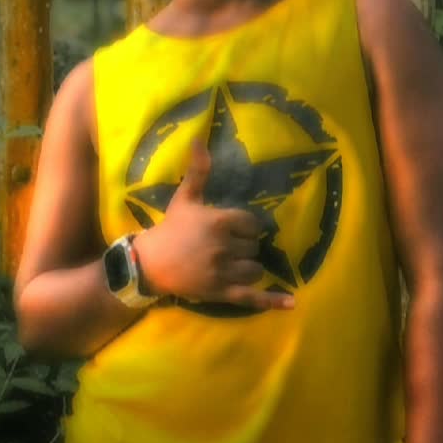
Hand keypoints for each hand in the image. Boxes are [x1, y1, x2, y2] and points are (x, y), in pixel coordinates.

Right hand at [134, 138, 293, 310]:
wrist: (150, 262)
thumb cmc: (171, 227)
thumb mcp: (186, 196)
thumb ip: (198, 170)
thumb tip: (199, 139)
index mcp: (220, 222)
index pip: (252, 223)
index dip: (246, 226)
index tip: (235, 228)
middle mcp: (224, 247)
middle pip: (254, 247)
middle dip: (245, 246)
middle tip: (228, 245)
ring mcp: (224, 272)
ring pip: (255, 269)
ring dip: (249, 266)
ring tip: (234, 263)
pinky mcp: (222, 293)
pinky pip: (251, 298)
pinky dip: (272, 301)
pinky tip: (291, 303)